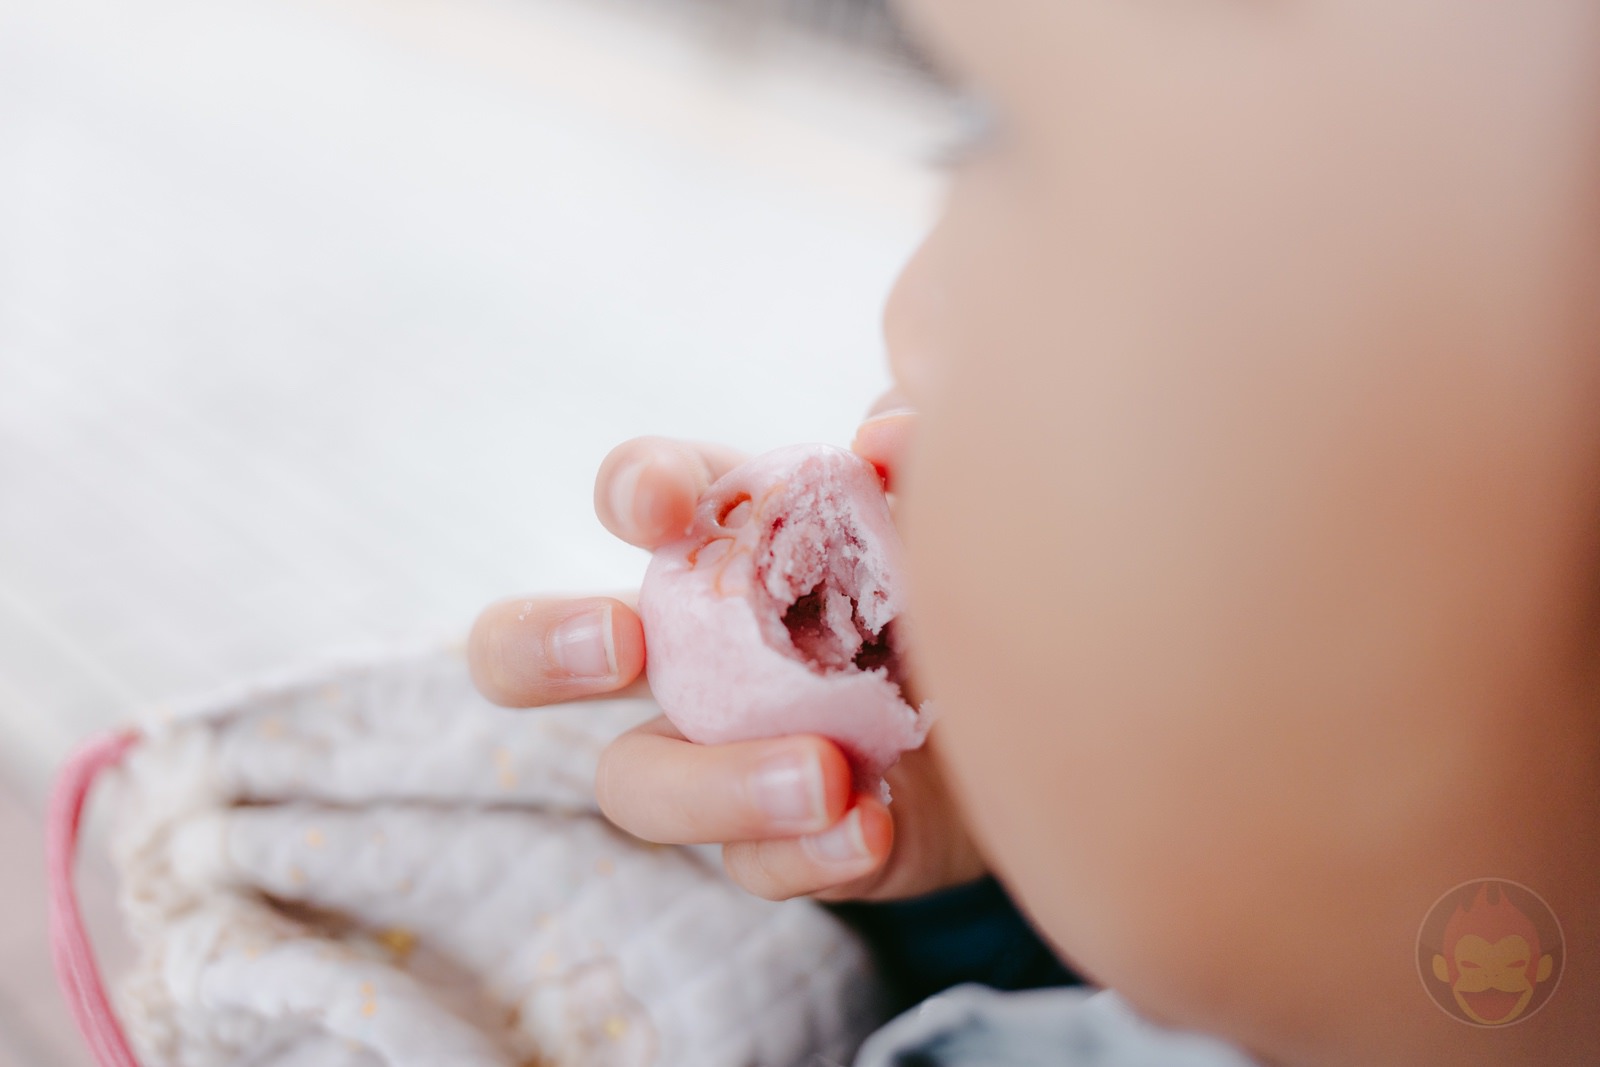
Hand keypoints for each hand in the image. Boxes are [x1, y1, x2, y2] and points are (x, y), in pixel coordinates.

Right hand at [468, 418, 984, 901]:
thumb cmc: (981, 579)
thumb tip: (883, 437)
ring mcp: (722, 752)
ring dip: (715, 781)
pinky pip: (754, 863)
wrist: (1059, 707)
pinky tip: (870, 826)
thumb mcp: (960, 511)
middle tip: (618, 645)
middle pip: (532, 651)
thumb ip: (921, 462)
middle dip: (541, 642)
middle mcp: (693, 647)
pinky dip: (805, 850)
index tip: (659, 504)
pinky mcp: (782, 841)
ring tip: (824, 775)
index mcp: (728, 536)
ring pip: (637, 782)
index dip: (630, 487)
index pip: (641, 494)